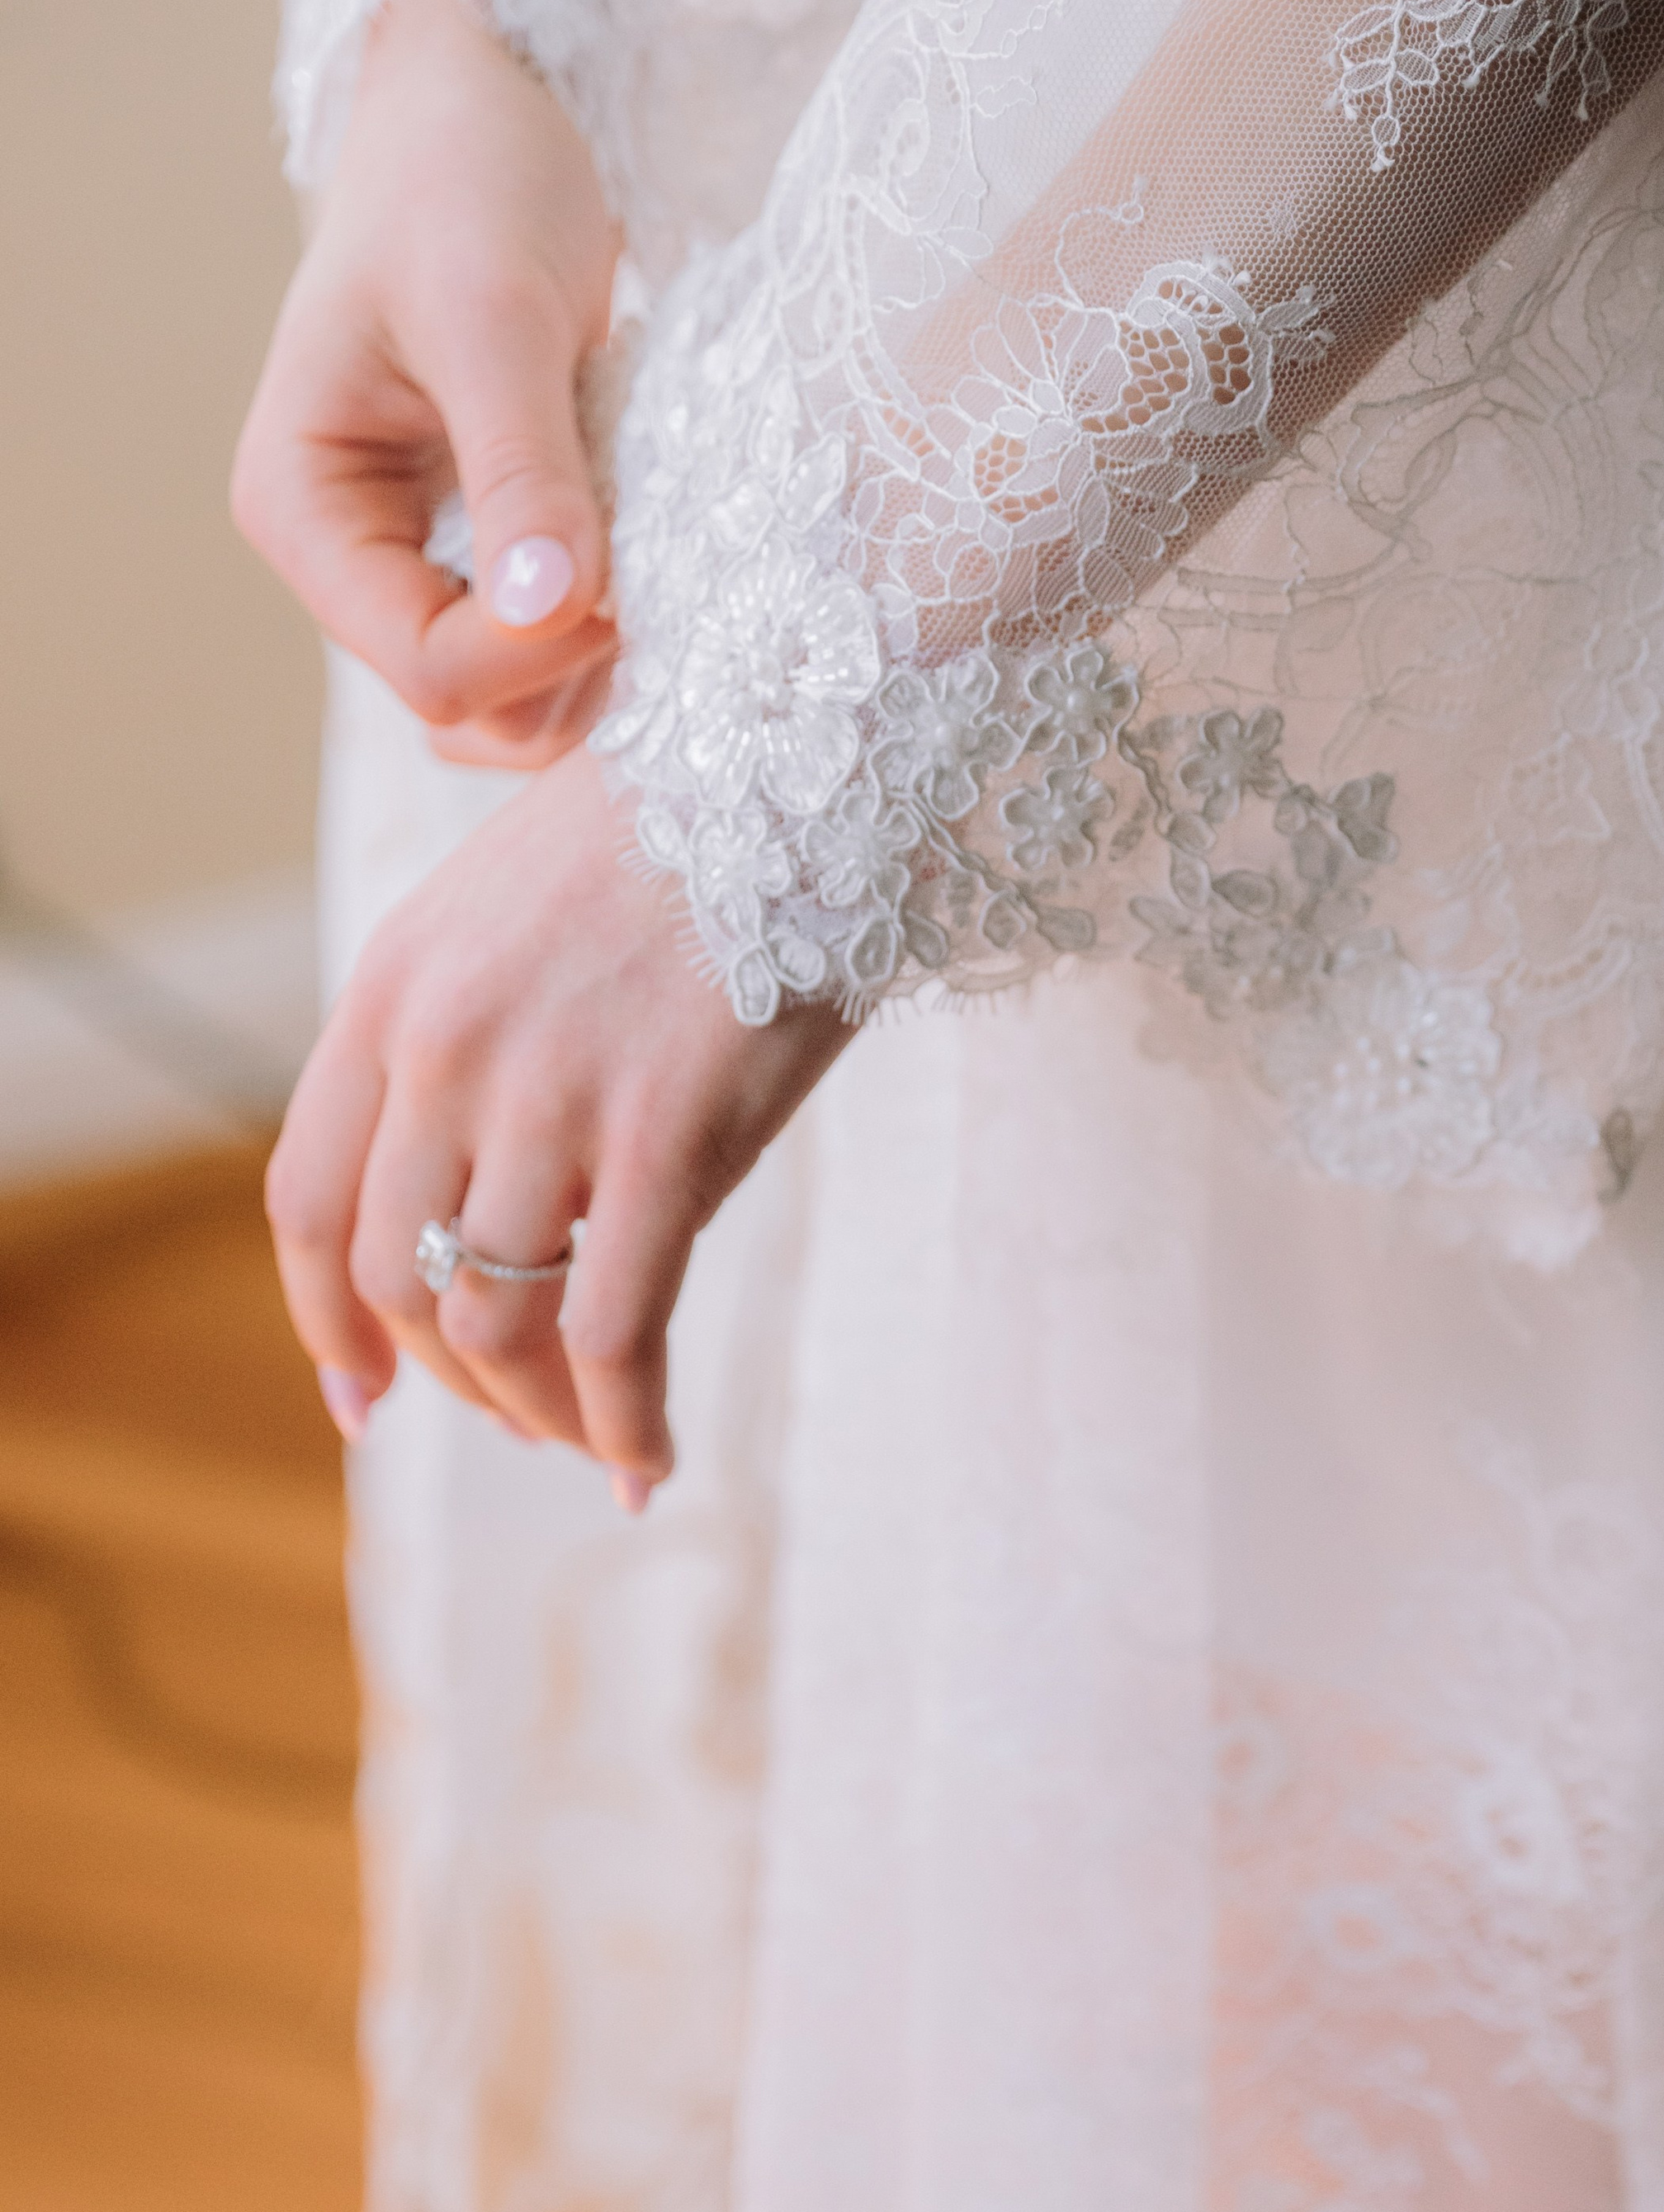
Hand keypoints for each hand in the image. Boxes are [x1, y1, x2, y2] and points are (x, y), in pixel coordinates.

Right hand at [233, 0, 623, 768]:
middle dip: (568, 673)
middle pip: (467, 703)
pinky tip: (657, 547)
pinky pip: (551, 631)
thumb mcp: (494, 317)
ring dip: (599, 659)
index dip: (535, 655)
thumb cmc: (464, 181)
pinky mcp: (490, 539)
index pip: (424, 666)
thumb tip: (550, 607)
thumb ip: (521, 470)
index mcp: (301, 509)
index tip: (626, 584)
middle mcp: (348, 554)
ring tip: (664, 557)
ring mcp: (420, 553)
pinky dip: (611, 616)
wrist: (485, 102)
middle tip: (663, 583)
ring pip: (516, 691)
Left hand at [265, 748, 854, 1497]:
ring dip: (531, 1409)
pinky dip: (623, 1422)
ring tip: (584, 1437)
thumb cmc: (683, 831)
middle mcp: (445, 1052)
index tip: (361, 1397)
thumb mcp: (510, 910)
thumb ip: (463, 1036)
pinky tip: (648, 1460)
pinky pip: (613, 1333)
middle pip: (398, 1280)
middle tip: (513, 1413)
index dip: (324, 1321)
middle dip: (448, 1378)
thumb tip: (470, 1185)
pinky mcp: (665, 1140)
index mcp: (393, 993)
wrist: (806, 751)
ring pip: (494, 1321)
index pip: (310, 1200)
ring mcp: (549, 1099)